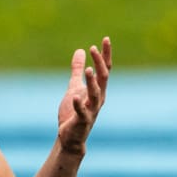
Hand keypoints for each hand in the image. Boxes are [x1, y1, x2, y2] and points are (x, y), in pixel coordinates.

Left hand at [56, 37, 111, 155]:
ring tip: (87, 69)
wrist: (71, 137)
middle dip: (99, 63)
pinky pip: (82, 111)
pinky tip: (75, 96)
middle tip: (93, 48)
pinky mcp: (82, 120)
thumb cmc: (74, 112)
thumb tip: (80, 51)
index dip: (105, 55)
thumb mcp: (74, 87)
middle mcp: (98, 98)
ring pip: (95, 94)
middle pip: (103, 78)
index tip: (105, 39)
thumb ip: (76, 71)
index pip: (104, 69)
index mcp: (98, 90)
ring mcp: (91, 110)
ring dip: (92, 82)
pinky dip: (79, 104)